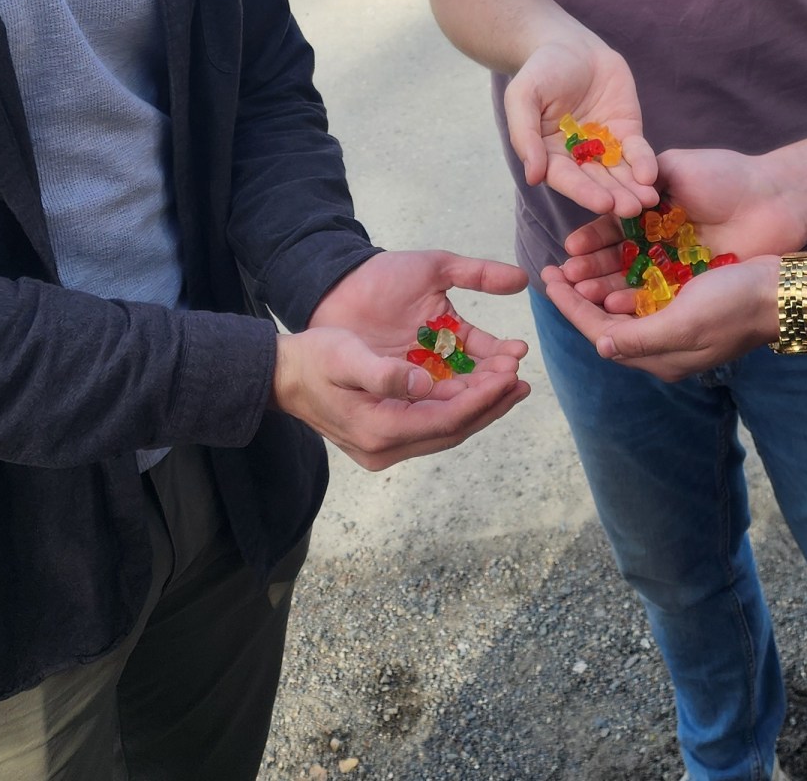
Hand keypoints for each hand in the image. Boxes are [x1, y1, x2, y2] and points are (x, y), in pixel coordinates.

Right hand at [286, 250, 530, 469]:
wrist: (283, 377)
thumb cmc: (313, 359)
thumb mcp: (344, 357)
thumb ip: (383, 373)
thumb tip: (423, 383)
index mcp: (380, 430)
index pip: (446, 418)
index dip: (483, 398)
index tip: (510, 375)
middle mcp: (386, 449)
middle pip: (452, 430)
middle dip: (490, 407)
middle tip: (523, 383)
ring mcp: (385, 449)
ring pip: (445, 431)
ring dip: (479, 409)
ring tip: (511, 387)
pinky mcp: (385, 439)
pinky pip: (432, 426)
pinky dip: (458, 409)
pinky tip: (476, 392)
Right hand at [503, 40, 658, 217]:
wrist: (569, 45)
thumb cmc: (540, 71)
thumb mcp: (523, 97)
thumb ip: (525, 135)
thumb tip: (532, 176)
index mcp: (550, 156)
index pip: (567, 179)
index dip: (585, 192)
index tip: (603, 203)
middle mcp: (578, 158)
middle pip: (598, 182)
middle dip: (615, 196)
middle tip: (632, 209)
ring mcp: (604, 147)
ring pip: (620, 173)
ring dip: (633, 188)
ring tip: (647, 201)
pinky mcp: (627, 132)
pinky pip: (637, 151)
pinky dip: (645, 163)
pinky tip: (651, 175)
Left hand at [539, 255, 780, 381]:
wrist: (781, 291)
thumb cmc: (734, 304)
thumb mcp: (686, 322)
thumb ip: (641, 336)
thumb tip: (601, 346)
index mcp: (661, 356)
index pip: (601, 333)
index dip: (571, 307)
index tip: (548, 280)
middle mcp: (665, 345)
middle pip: (608, 323)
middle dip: (579, 298)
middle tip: (554, 271)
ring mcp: (677, 326)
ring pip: (623, 310)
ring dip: (598, 288)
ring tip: (577, 266)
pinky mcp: (689, 306)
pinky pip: (644, 297)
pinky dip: (624, 281)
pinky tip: (615, 263)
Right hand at [555, 146, 804, 298]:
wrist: (775, 199)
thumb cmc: (727, 177)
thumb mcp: (678, 167)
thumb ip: (642, 175)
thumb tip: (608, 190)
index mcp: (652, 210)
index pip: (612, 228)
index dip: (591, 239)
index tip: (569, 249)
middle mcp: (659, 240)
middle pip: (617, 259)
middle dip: (591, 270)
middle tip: (567, 279)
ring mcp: (676, 265)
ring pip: (633, 281)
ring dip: (606, 289)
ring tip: (583, 295)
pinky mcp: (694, 285)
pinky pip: (660, 297)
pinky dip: (637, 303)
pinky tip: (615, 308)